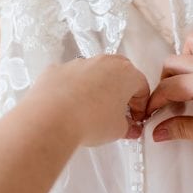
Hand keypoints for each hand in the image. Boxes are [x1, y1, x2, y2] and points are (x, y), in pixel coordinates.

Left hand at [32, 54, 150, 146]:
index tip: (134, 119)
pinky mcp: (56, 70)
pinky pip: (69, 78)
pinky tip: (69, 107)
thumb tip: (127, 128)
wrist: (51, 119)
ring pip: (92, 74)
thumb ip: (128, 127)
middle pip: (118, 74)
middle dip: (119, 92)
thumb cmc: (88, 121)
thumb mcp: (118, 130)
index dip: (140, 106)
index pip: (141, 87)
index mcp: (125, 73)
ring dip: (94, 88)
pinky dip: (71, 89)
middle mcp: (103, 62)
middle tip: (116, 112)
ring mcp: (78, 64)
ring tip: (90, 111)